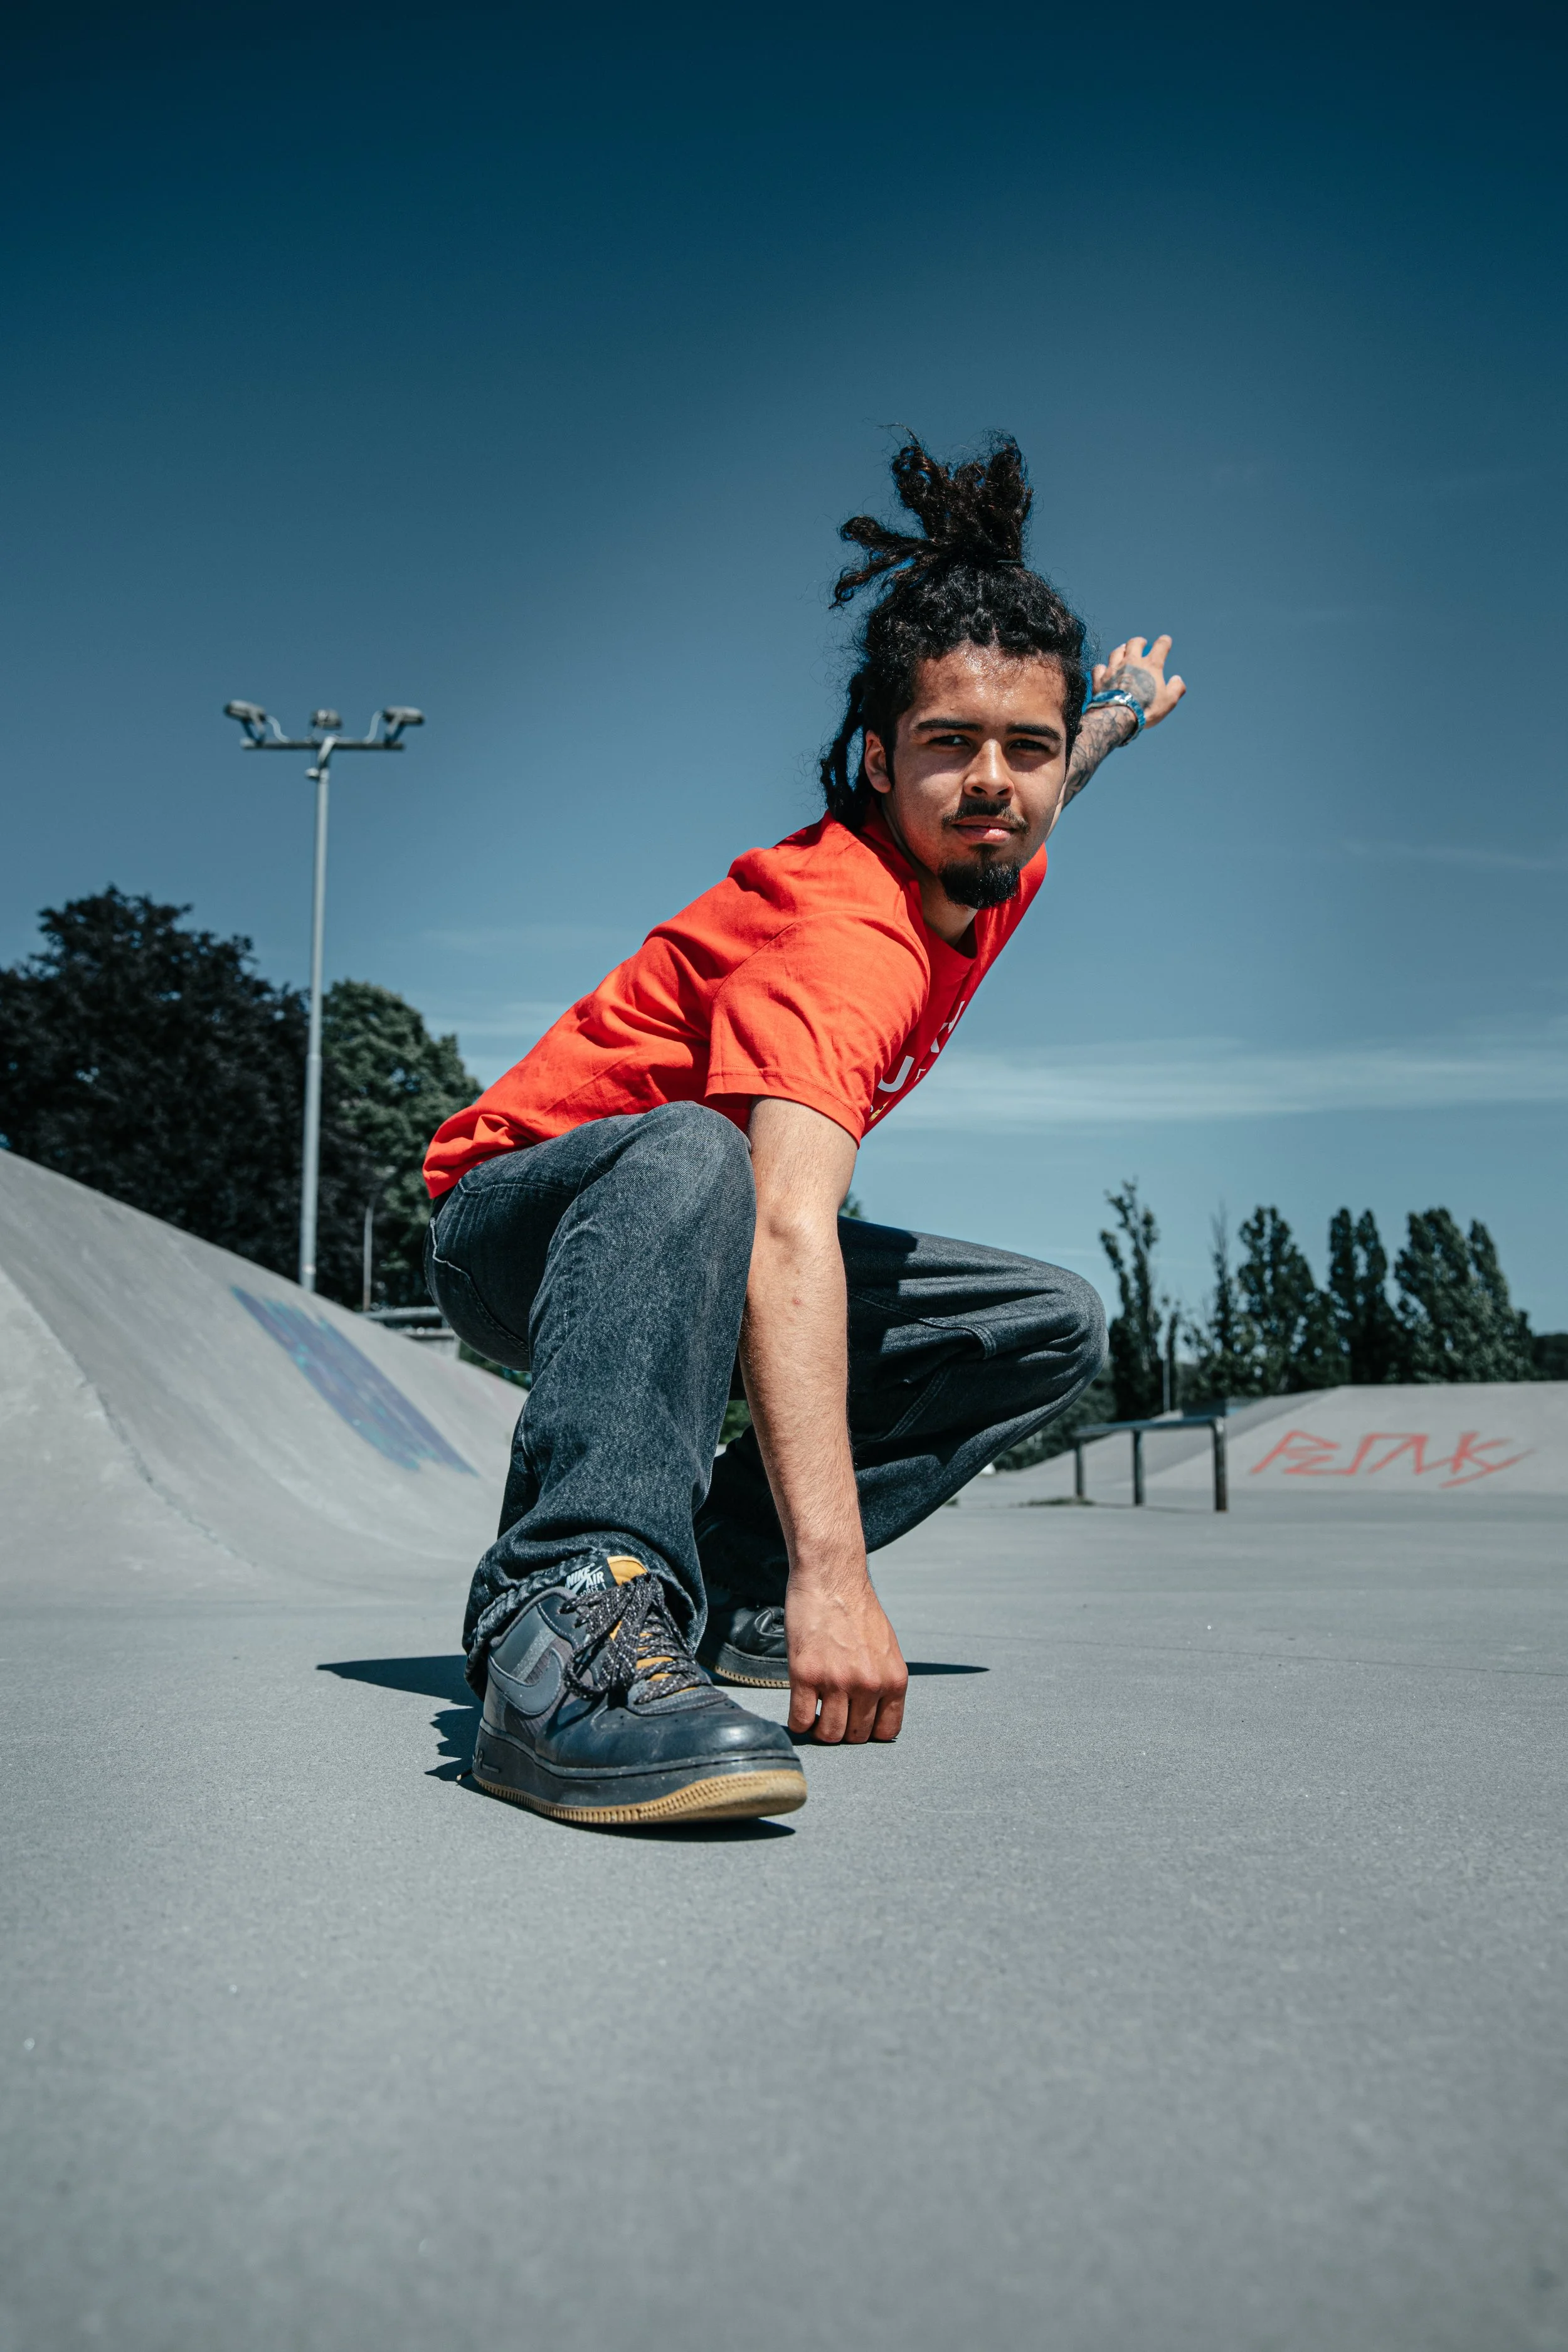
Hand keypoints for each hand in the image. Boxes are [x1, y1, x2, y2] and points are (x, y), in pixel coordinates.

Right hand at [785, 1570, 907, 1742]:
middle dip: (842, 1729)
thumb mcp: (886, 1647)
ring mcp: (837, 1681)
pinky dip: (798, 1722)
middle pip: (855, 1737)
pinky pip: (801, 1720)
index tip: (855, 1722)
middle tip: (831, 1713)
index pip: (886, 1731)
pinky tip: (799, 1709)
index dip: (868, 1731)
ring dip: (819, 1729)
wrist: (830, 1578)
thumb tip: (874, 1711)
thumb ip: (883, 1679)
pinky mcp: (806, 1674)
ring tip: (815, 1712)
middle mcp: (869, 1684)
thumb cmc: (856, 1608)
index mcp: (893, 1679)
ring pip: (829, 1734)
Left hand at [1092, 634, 1185, 728]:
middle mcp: (1131, 662)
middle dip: (1139, 641)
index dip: (1165, 642)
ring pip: (1116, 651)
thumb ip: (1176, 688)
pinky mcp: (1100, 679)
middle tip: (1141, 643)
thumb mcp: (1169, 701)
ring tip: (1123, 651)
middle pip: (1135, 642)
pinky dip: (1102, 668)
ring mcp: (1114, 669)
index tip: (1166, 641)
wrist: (1118, 717)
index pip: (1161, 646)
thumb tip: (1177, 679)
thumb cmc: (1146, 709)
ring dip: (1121, 650)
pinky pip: (1098, 667)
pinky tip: (1104, 670)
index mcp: (1151, 665)